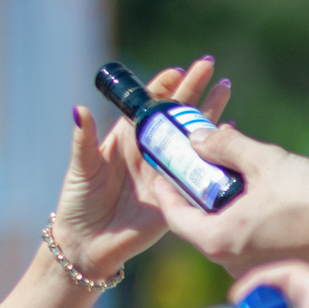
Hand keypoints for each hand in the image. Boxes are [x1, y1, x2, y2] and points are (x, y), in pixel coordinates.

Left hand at [51, 58, 229, 283]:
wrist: (89, 242)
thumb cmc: (79, 202)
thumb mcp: (82, 167)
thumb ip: (83, 140)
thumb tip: (79, 109)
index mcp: (126, 139)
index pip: (148, 106)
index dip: (162, 87)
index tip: (176, 71)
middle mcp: (150, 151)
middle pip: (176, 114)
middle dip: (193, 89)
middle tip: (209, 65)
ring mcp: (166, 170)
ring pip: (192, 136)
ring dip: (209, 112)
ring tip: (225, 88)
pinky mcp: (178, 193)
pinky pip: (201, 169)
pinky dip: (216, 152)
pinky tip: (229, 133)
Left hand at [134, 120, 308, 275]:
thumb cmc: (308, 197)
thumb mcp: (262, 161)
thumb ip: (224, 146)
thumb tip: (197, 138)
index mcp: (217, 240)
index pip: (173, 216)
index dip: (164, 190)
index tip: (161, 169)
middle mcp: (229, 262)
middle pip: (196, 225)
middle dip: (193, 194)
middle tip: (192, 166)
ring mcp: (253, 267)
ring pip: (222, 232)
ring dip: (219, 204)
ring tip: (225, 174)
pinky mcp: (274, 265)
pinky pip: (245, 240)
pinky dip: (241, 217)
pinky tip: (253, 193)